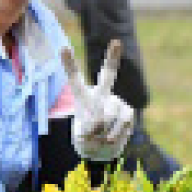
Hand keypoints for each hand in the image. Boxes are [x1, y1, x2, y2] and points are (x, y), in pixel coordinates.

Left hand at [62, 40, 134, 161]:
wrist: (103, 150)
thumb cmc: (88, 139)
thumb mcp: (82, 136)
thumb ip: (92, 129)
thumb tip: (108, 125)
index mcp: (84, 97)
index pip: (75, 79)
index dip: (69, 64)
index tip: (62, 48)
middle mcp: (101, 95)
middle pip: (108, 75)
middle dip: (112, 58)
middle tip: (118, 41)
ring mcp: (116, 102)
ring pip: (108, 116)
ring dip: (103, 132)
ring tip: (100, 137)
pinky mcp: (128, 112)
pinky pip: (122, 123)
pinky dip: (116, 135)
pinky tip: (111, 138)